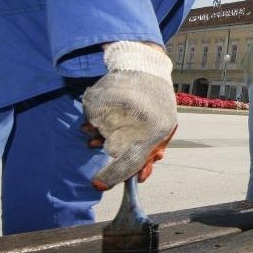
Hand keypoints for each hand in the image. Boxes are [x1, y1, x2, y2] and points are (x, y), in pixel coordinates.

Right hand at [83, 42, 177, 190]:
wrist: (146, 68)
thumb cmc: (155, 105)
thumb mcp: (162, 129)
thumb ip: (150, 153)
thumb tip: (140, 178)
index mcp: (159, 129)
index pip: (132, 159)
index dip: (114, 175)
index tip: (98, 184)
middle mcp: (139, 117)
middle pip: (111, 148)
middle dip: (110, 145)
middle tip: (112, 136)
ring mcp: (118, 105)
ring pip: (99, 132)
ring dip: (101, 130)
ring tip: (113, 117)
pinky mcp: (101, 95)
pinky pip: (90, 117)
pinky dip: (95, 117)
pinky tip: (108, 106)